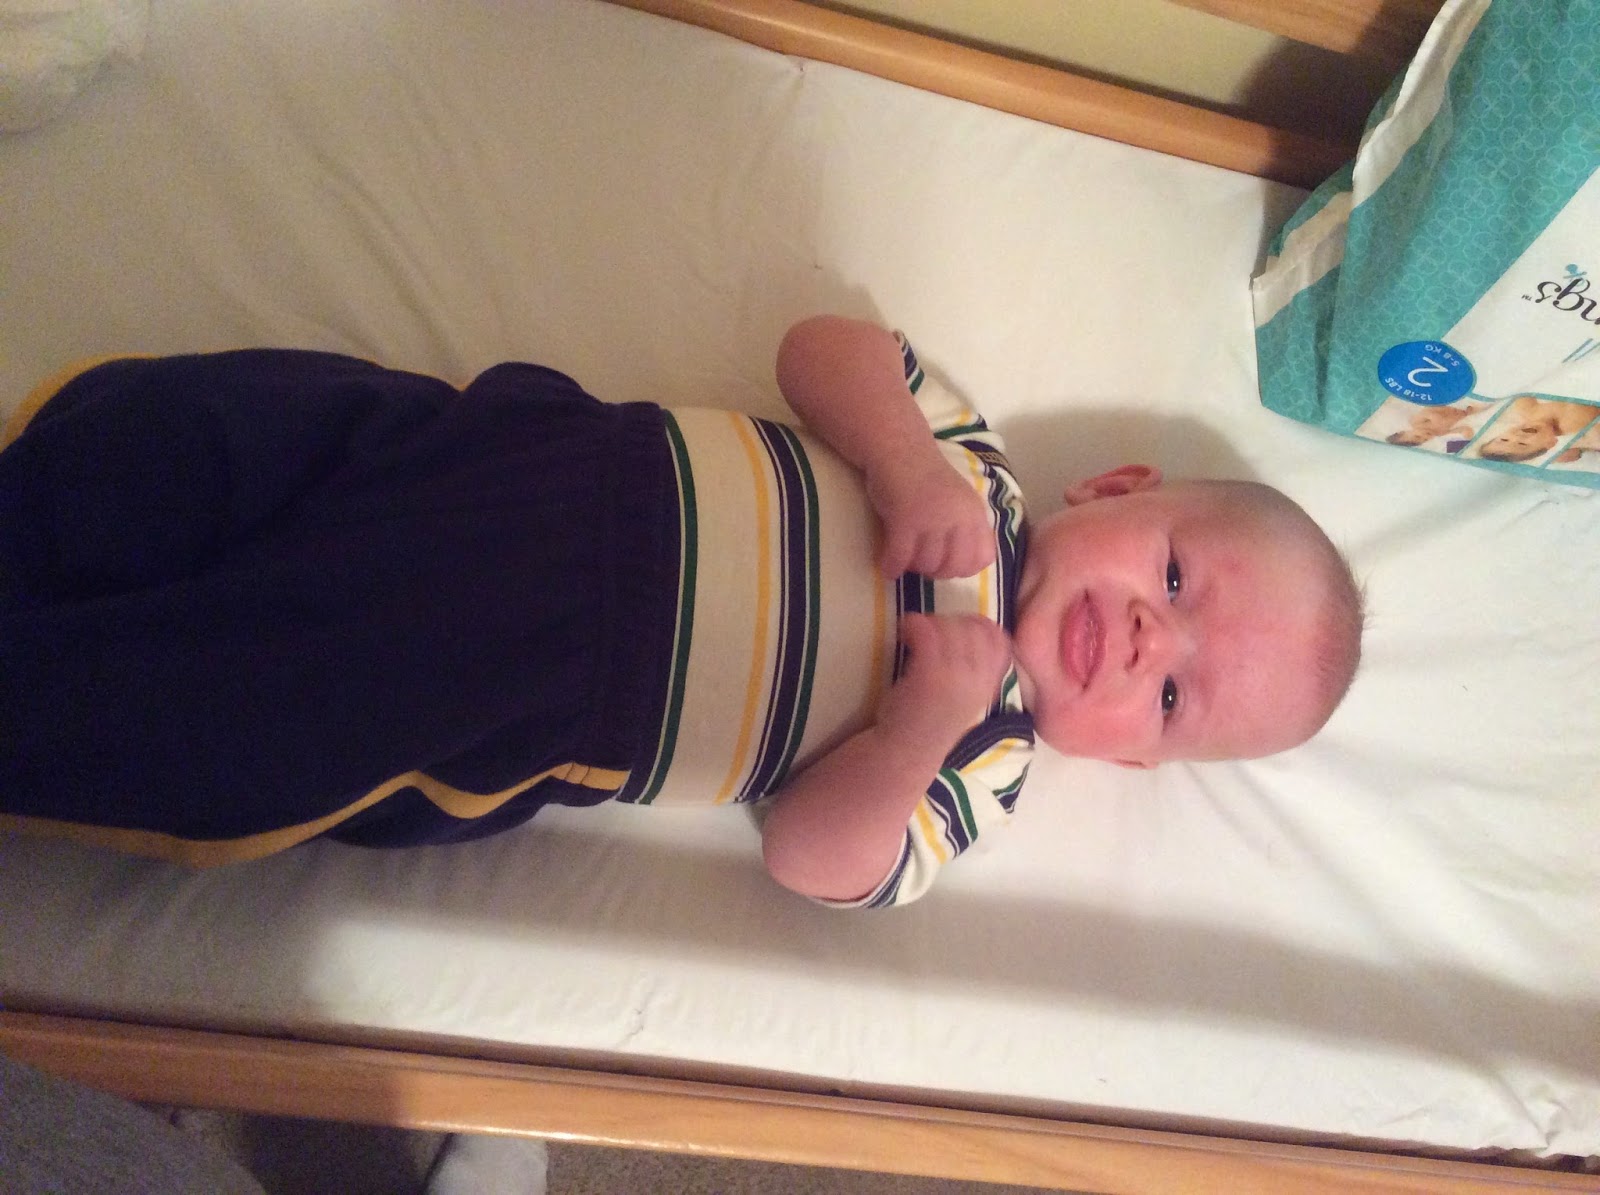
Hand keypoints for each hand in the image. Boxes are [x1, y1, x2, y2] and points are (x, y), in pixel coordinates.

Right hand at [868, 455, 995, 578]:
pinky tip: (887, 567)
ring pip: (927, 564)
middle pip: (954, 567)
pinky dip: (892, 566)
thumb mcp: (959, 500)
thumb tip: (963, 564)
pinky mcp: (905, 520)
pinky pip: (900, 557)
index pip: (983, 558)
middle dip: (937, 572)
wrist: (899, 450)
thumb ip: (966, 527)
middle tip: (922, 564)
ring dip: (913, 567)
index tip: (947, 565)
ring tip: (904, 559)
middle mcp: (959, 518)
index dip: (964, 568)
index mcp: (975, 513)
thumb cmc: (926, 477)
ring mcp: (933, 519)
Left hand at [876, 613, 1011, 750]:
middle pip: (974, 628)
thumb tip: (970, 633)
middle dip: (950, 621)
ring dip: (930, 622)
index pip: (999, 640)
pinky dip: (914, 625)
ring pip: (951, 627)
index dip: (978, 626)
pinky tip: (905, 632)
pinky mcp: (931, 676)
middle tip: (930, 631)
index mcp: (990, 686)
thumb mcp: (964, 696)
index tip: (956, 627)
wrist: (906, 753)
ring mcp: (956, 678)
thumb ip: (973, 670)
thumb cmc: (932, 723)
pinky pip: (927, 632)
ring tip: (915, 632)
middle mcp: (979, 681)